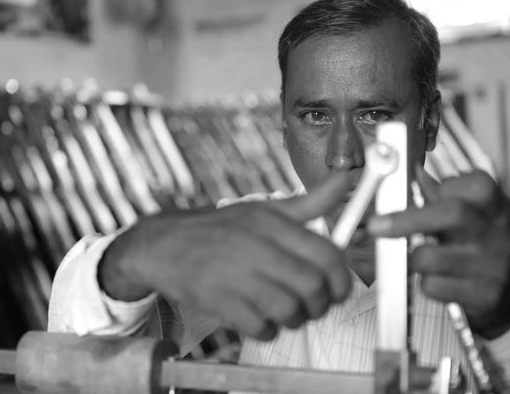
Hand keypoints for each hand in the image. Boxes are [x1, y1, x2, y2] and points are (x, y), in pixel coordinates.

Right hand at [99, 173, 352, 340]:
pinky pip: (259, 327)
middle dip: (319, 304)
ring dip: (293, 319)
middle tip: (312, 305)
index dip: (341, 279)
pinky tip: (260, 318)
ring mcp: (235, 273)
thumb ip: (309, 202)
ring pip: (289, 310)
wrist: (165, 245)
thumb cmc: (221, 229)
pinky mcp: (217, 299)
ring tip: (285, 312)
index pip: (327, 255)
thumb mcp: (264, 210)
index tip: (338, 289)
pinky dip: (266, 330)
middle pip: (312, 286)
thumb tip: (345, 179)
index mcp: (272, 222)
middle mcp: (256, 245)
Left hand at [367, 167, 509, 338]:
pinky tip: (434, 277)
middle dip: (406, 219)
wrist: (504, 285)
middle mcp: (494, 231)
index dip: (439, 188)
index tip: (415, 188)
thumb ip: (436, 192)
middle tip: (375, 226)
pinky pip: (433, 286)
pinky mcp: (482, 294)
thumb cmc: (473, 237)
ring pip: (432, 257)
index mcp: (491, 203)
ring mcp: (491, 264)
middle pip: (451, 214)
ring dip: (411, 257)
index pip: (471, 184)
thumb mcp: (466, 210)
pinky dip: (424, 282)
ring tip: (414, 255)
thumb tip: (407, 173)